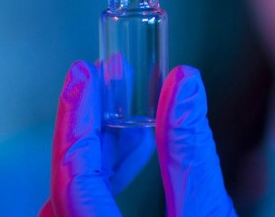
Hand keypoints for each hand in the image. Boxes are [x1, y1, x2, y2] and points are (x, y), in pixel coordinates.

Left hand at [40, 62, 236, 216]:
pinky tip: (137, 146)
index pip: (72, 173)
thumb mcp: (206, 214)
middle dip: (86, 126)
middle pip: (68, 182)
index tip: (83, 72)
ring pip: (76, 196)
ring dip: (100, 149)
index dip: (76, 117)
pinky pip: (90, 209)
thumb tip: (184, 81)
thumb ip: (190, 152)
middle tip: (98, 77)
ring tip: (122, 102)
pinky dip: (108, 176)